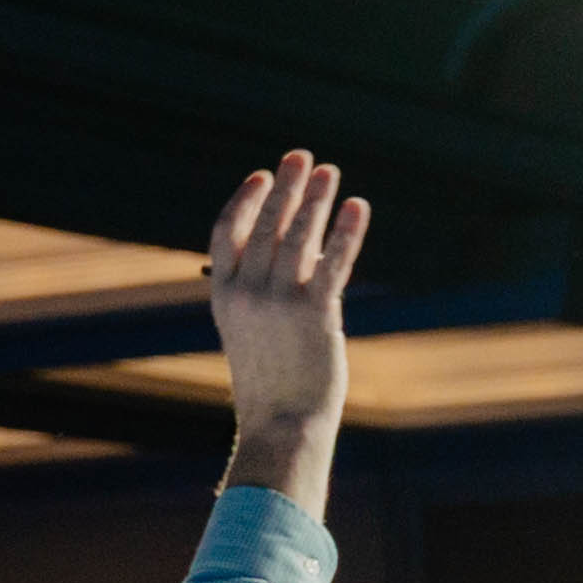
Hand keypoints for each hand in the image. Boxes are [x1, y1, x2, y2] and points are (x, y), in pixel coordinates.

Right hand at [201, 147, 372, 508]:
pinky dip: (346, 232)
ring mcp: (279, 303)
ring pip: (299, 237)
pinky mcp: (314, 315)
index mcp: (225, 296)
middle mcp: (248, 294)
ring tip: (329, 172)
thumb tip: (301, 242)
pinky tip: (357, 206)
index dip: (246, 200)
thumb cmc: (272, 382)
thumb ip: (267, 288)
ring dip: (316, 200)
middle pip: (266, 225)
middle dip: (286, 187)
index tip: (263, 175)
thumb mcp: (252, 331)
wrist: (282, 425)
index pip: (227, 232)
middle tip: (301, 157)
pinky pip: (333, 262)